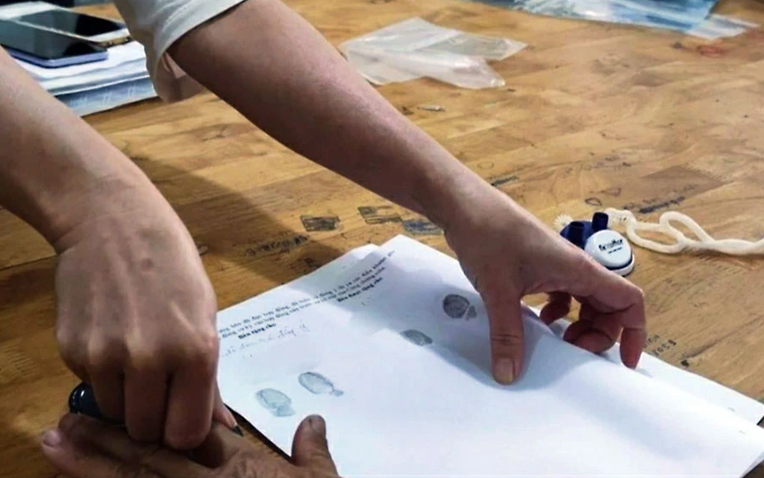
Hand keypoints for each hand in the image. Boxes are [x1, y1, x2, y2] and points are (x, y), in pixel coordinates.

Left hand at [40, 413, 340, 477]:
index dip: (153, 419)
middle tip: (65, 423)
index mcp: (239, 469)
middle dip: (106, 440)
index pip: (190, 436)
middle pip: (148, 459)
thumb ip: (313, 452)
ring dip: (92, 467)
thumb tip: (314, 420)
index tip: (120, 404)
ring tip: (57, 446)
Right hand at [53, 189, 235, 448]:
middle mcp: (151, 360)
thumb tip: (218, 425)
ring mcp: (106, 357)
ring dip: (126, 398)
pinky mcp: (72, 350)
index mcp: (196, 351)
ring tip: (135, 356)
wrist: (112, 222)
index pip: (186, 433)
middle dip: (154, 418)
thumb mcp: (204, 314)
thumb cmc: (172, 263)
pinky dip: (102, 374)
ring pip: (115, 414)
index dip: (183, 430)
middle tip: (158, 388)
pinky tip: (112, 336)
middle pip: (146, 432)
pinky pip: (90, 385)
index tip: (181, 417)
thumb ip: (207, 376)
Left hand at [443, 186, 645, 383]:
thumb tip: (509, 372)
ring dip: (578, 325)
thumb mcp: (499, 292)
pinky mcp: (538, 266)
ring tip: (556, 342)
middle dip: (599, 335)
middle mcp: (574, 267)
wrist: (465, 206)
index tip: (623, 361)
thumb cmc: (488, 234)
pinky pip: (562, 294)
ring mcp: (557, 266)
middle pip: (608, 307)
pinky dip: (557, 313)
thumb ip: (506, 334)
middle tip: (574, 353)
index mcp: (579, 269)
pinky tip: (536, 321)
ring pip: (585, 301)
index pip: (629, 301)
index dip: (634, 333)